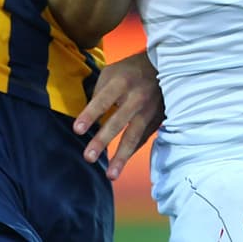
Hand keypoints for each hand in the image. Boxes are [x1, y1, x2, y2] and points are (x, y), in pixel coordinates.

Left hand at [74, 51, 163, 180]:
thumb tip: (89, 117)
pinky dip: (130, 153)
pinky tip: (119, 165)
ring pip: (134, 136)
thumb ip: (99, 93)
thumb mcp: (111, 72)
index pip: (103, 100)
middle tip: (88, 157)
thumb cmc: (130, 70)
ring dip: (122, 157)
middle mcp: (137, 97)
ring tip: (110, 175)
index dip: (90, 114)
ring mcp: (149, 110)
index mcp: (122, 82)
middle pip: (118, 121)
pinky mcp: (157, 120)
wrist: (165, 67)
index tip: (77, 130)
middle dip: (103, 140)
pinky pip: (141, 140)